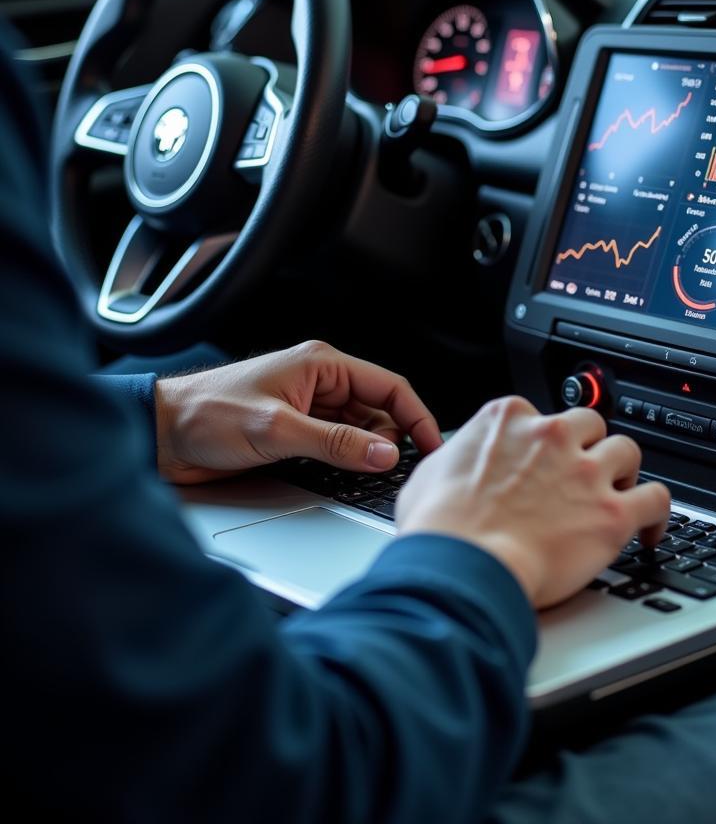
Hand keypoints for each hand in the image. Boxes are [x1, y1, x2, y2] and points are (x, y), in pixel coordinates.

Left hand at [154, 341, 442, 483]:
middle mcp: (320, 383)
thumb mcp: (278, 429)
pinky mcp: (298, 432)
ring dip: (368, 452)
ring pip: (360, 430)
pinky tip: (350, 474)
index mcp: (322, 364)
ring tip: (371, 474)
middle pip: (379, 410)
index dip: (415, 415)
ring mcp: (309, 408)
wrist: (161, 435)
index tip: (430, 444)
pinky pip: (338, 444)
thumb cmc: (206, 413)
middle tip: (395, 469)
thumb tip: (384, 454)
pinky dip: (349, 460)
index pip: (388, 386)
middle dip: (391, 439)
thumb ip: (336, 443)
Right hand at [396, 396, 669, 608]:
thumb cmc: (440, 528)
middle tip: (581, 475)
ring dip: (622, 473)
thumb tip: (456, 462)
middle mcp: (551, 437)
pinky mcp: (611, 513)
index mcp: (508, 419)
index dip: (543, 442)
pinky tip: (650, 528)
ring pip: (627, 452)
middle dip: (588, 448)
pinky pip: (657, 499)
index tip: (543, 460)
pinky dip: (658, 513)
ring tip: (614, 494)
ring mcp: (585, 472)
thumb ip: (457, 456)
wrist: (462, 566)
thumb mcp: (429, 472)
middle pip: (590, 425)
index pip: (540, 415)